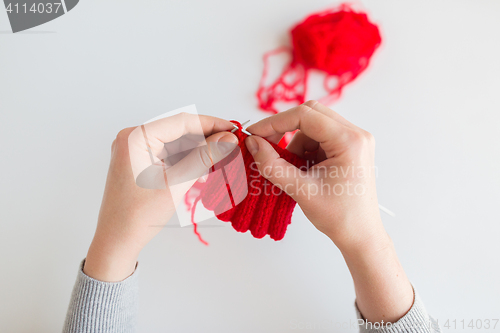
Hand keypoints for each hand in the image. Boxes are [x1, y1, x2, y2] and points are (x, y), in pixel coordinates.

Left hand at [84, 113, 237, 281]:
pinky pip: (169, 153)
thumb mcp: (176, 184)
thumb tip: (228, 139)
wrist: (116, 240)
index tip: (234, 129)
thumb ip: (204, 157)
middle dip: (206, 138)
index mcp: (135, 137)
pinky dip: (187, 158)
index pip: (181, 122)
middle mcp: (132, 137)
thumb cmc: (138, 216)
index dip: (211, 124)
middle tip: (232, 146)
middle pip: (179, 130)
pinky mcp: (140, 160)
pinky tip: (204, 166)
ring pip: (176, 142)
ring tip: (222, 157)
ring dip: (198, 149)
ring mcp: (135, 149)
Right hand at [245, 101, 412, 322]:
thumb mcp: (301, 190)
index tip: (254, 134)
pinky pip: (320, 137)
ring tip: (290, 169)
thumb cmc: (339, 217)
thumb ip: (273, 164)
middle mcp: (356, 134)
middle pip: (311, 114)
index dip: (275, 122)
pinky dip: (304, 149)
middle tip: (263, 144)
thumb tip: (252, 143)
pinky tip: (302, 170)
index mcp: (350, 141)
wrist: (360, 235)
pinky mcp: (349, 148)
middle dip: (284, 129)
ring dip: (295, 143)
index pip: (305, 115)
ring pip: (313, 126)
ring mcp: (354, 140)